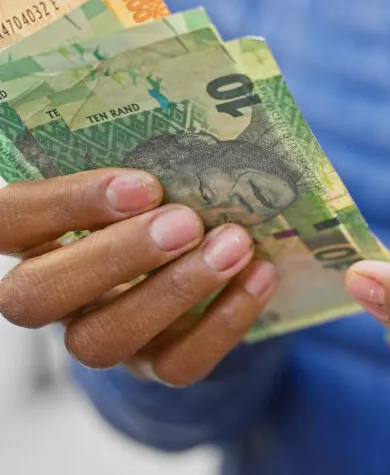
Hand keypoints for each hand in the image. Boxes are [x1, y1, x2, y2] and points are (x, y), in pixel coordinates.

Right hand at [0, 169, 277, 385]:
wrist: (206, 266)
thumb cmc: (165, 201)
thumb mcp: (146, 178)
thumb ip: (146, 160)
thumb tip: (184, 126)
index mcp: (37, 235)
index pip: (11, 219)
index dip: (66, 203)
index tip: (142, 184)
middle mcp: (55, 294)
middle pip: (38, 295)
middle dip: (117, 257)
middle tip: (186, 221)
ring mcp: (101, 336)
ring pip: (103, 339)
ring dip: (174, 290)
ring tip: (234, 245)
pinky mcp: (153, 366)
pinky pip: (177, 364)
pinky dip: (224, 320)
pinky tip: (260, 275)